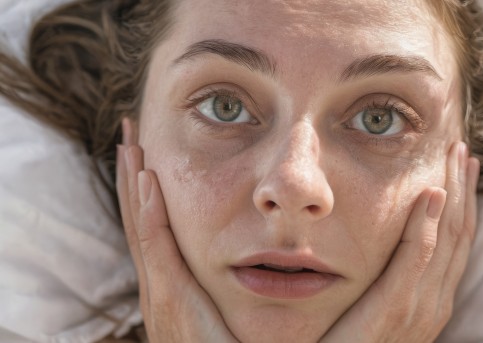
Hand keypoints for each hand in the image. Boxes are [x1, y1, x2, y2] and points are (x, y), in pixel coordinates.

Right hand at [116, 118, 238, 342]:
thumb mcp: (244, 312)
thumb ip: (260, 281)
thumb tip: (292, 251)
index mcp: (177, 288)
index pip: (156, 229)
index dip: (149, 192)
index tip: (151, 155)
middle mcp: (162, 287)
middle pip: (141, 219)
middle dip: (135, 176)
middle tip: (132, 134)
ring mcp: (162, 294)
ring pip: (142, 225)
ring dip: (136, 183)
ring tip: (131, 142)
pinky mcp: (172, 300)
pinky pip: (155, 247)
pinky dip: (149, 213)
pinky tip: (150, 180)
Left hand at [320, 141, 479, 342]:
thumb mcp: (374, 309)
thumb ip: (387, 280)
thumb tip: (384, 246)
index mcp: (430, 301)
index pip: (454, 244)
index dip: (461, 204)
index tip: (461, 169)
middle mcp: (433, 303)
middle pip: (458, 235)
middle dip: (464, 190)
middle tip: (463, 150)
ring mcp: (419, 308)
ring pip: (446, 238)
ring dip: (453, 194)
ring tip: (455, 157)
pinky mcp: (394, 309)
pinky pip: (417, 258)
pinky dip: (428, 224)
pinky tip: (432, 194)